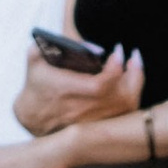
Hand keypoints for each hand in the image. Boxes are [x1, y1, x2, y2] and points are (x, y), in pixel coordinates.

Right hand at [14, 48, 140, 136]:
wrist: (33, 118)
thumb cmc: (35, 85)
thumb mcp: (34, 60)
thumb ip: (46, 44)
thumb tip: (72, 41)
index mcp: (65, 91)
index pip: (99, 85)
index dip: (114, 69)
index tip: (117, 52)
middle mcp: (82, 110)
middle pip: (120, 97)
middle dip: (132, 74)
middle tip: (132, 56)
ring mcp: (93, 121)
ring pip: (125, 107)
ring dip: (135, 83)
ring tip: (134, 65)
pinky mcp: (100, 126)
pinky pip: (124, 114)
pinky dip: (132, 96)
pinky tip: (132, 81)